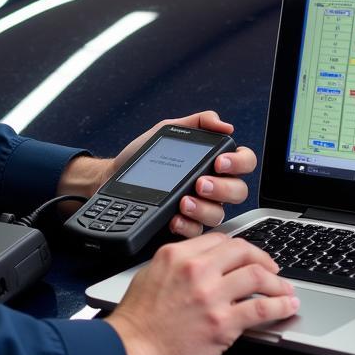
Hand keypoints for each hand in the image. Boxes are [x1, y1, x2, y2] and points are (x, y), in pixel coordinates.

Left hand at [60, 110, 255, 235]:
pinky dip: (186, 225)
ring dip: (203, 208)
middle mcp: (212, 187)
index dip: (239, 162)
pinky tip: (174, 217)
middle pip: (238, 191)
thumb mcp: (167, 132)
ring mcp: (200, 209)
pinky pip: (196, 231)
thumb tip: (222, 124)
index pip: (243, 162)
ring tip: (184, 201)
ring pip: (219, 214)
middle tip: (200, 183)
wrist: (111, 178)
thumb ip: (196, 123)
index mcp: (212, 163)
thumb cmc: (142, 157)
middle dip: (222, 188)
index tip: (220, 161)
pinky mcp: (184, 226)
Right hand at [104, 232, 299, 354]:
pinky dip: (280, 305)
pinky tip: (287, 306)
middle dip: (264, 259)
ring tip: (286, 290)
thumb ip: (177, 265)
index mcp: (178, 255)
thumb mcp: (150, 275)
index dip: (241, 248)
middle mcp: (196, 269)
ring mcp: (211, 295)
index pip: (221, 240)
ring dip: (278, 283)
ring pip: (258, 276)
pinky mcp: (222, 323)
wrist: (131, 352)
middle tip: (273, 270)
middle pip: (243, 251)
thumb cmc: (137, 321)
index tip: (249, 257)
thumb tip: (199, 263)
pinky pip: (262, 308)